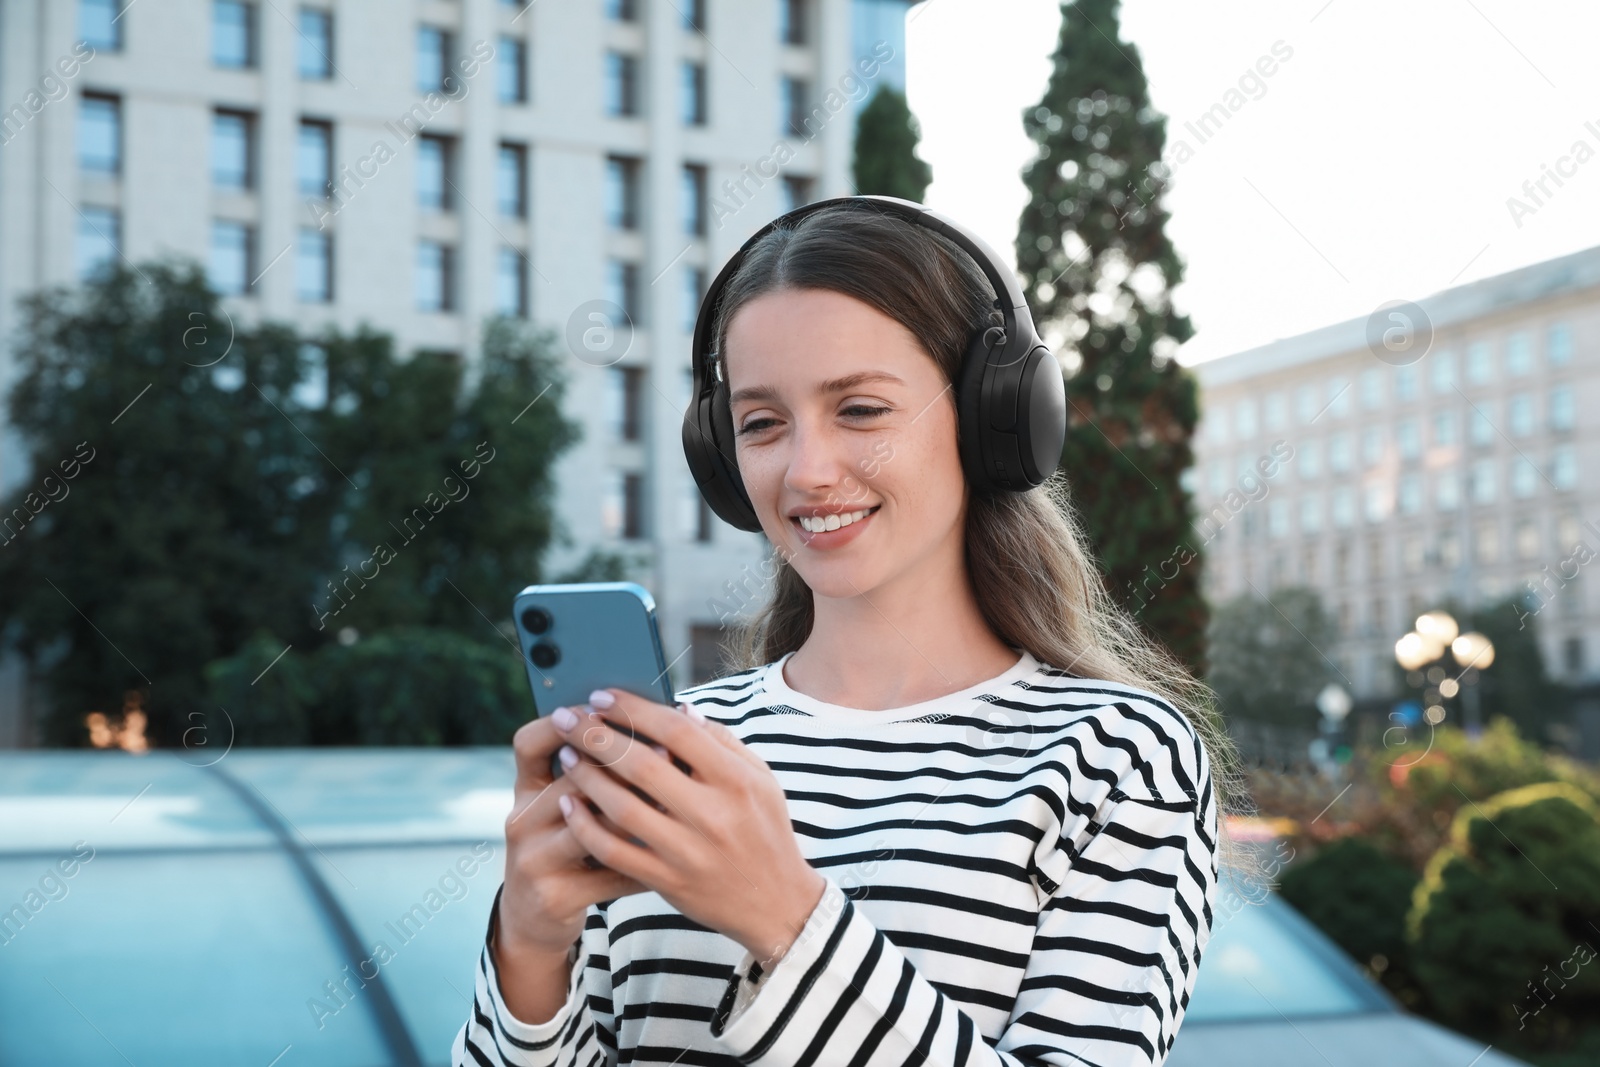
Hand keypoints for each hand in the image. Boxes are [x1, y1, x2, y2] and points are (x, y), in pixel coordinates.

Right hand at [497, 708, 651, 957]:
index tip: (604, 709)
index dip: (563, 723)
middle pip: (572, 781)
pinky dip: (646, 861)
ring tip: (677, 801)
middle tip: (667, 750)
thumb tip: (648, 725)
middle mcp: (522, 820)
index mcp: (525, 790)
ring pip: (594, 828)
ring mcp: (534, 860)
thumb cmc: (563, 846)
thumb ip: (591, 770)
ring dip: (639, 813)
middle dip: (622, 764)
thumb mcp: (560, 805)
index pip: (529, 743)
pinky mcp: (555, 896)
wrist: (533, 918)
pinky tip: (676, 851)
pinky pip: (612, 873)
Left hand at [553, 689, 826, 965]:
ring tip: (566, 753)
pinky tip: (569, 804)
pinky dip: (587, 826)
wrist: (777, 904)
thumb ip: (722, 742)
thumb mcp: (761, 780)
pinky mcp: (669, 882)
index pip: (677, 731)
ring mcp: (688, 852)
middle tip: (567, 717)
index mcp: (736, 781)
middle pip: (642, 765)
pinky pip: (615, 853)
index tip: (602, 697)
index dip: (634, 710)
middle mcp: (713, 814)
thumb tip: (680, 709)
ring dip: (586, 777)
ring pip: (622, 808)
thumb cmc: (766, 832)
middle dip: (596, 736)